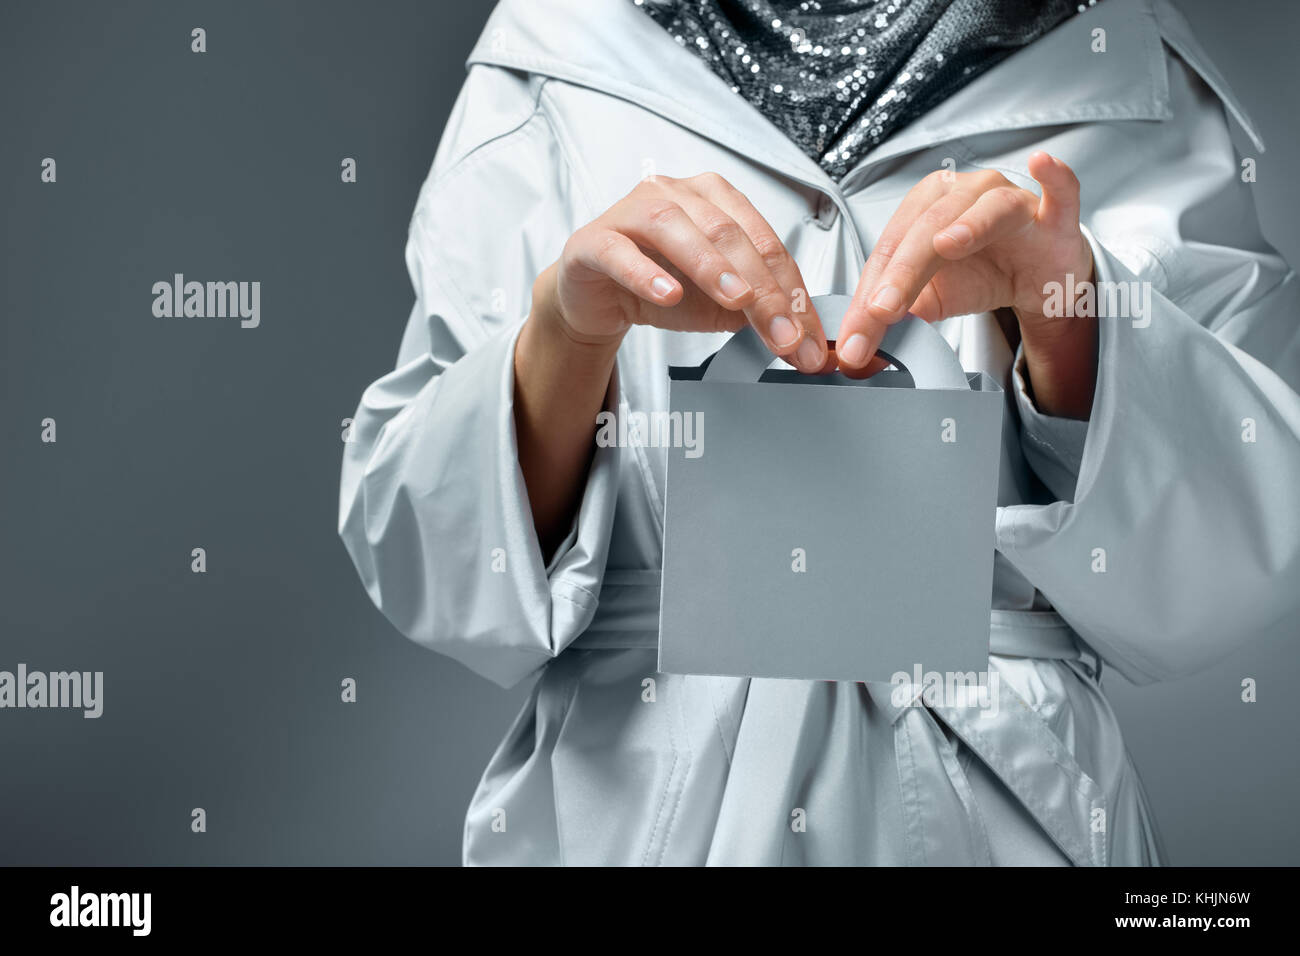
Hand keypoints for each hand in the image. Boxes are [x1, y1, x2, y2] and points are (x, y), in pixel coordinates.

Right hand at [541, 172, 831, 372]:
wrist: (598, 296)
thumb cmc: (660, 286)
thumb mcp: (720, 303)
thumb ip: (758, 310)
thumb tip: (802, 337)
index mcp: (715, 199)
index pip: (764, 241)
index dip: (790, 290)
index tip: (805, 336)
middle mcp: (675, 194)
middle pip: (727, 234)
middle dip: (762, 289)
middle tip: (782, 332)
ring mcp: (630, 212)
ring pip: (675, 227)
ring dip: (711, 265)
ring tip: (736, 299)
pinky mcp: (594, 241)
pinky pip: (620, 251)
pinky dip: (645, 272)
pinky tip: (667, 293)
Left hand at [835, 151, 1097, 416]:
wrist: (1036, 277)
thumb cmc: (982, 273)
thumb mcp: (932, 300)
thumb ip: (898, 313)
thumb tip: (859, 343)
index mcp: (923, 208)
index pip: (889, 251)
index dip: (870, 294)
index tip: (856, 335)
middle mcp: (962, 194)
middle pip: (925, 231)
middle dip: (901, 275)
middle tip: (882, 312)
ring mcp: (1009, 198)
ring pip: (983, 210)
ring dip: (966, 226)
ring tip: (945, 246)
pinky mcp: (1053, 213)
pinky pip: (1058, 191)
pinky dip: (1054, 179)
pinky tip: (1043, 165)